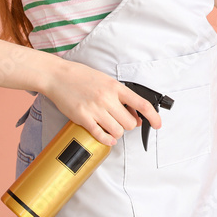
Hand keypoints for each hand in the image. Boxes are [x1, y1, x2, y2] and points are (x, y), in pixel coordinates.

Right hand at [43, 58, 161, 146]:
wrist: (58, 76)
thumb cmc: (82, 77)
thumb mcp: (106, 81)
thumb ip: (121, 97)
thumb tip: (136, 115)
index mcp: (115, 87)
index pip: (141, 104)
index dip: (153, 116)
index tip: (158, 124)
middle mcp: (107, 98)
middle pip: (130, 123)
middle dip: (128, 125)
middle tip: (121, 121)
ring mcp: (95, 109)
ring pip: (118, 131)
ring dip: (117, 133)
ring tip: (111, 126)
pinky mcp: (83, 118)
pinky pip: (100, 135)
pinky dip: (107, 140)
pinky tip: (107, 137)